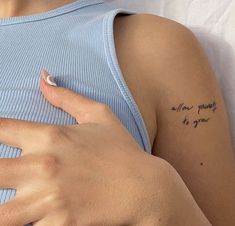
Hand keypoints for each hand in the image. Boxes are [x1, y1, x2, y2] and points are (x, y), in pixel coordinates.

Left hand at [0, 69, 210, 225]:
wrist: (144, 187)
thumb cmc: (122, 149)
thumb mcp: (99, 115)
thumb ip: (67, 96)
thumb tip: (42, 78)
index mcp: (50, 136)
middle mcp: (44, 165)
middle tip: (5, 175)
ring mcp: (49, 198)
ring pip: (2, 213)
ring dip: (4, 209)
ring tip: (14, 204)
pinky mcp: (60, 223)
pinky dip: (28, 223)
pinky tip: (35, 217)